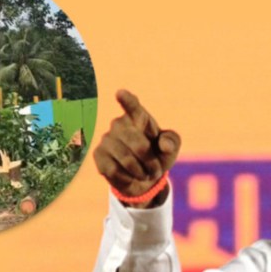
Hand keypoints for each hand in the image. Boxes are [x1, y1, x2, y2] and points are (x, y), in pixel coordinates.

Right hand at [94, 90, 180, 207]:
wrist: (143, 179)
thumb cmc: (158, 157)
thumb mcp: (171, 149)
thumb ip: (172, 142)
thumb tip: (164, 145)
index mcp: (139, 117)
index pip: (133, 107)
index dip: (127, 101)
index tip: (120, 93)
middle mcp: (119, 124)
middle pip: (138, 144)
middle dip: (150, 162)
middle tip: (156, 171)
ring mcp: (106, 138)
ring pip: (126, 159)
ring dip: (141, 172)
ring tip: (145, 175)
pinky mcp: (98, 154)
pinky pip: (114, 170)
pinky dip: (127, 178)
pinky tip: (129, 176)